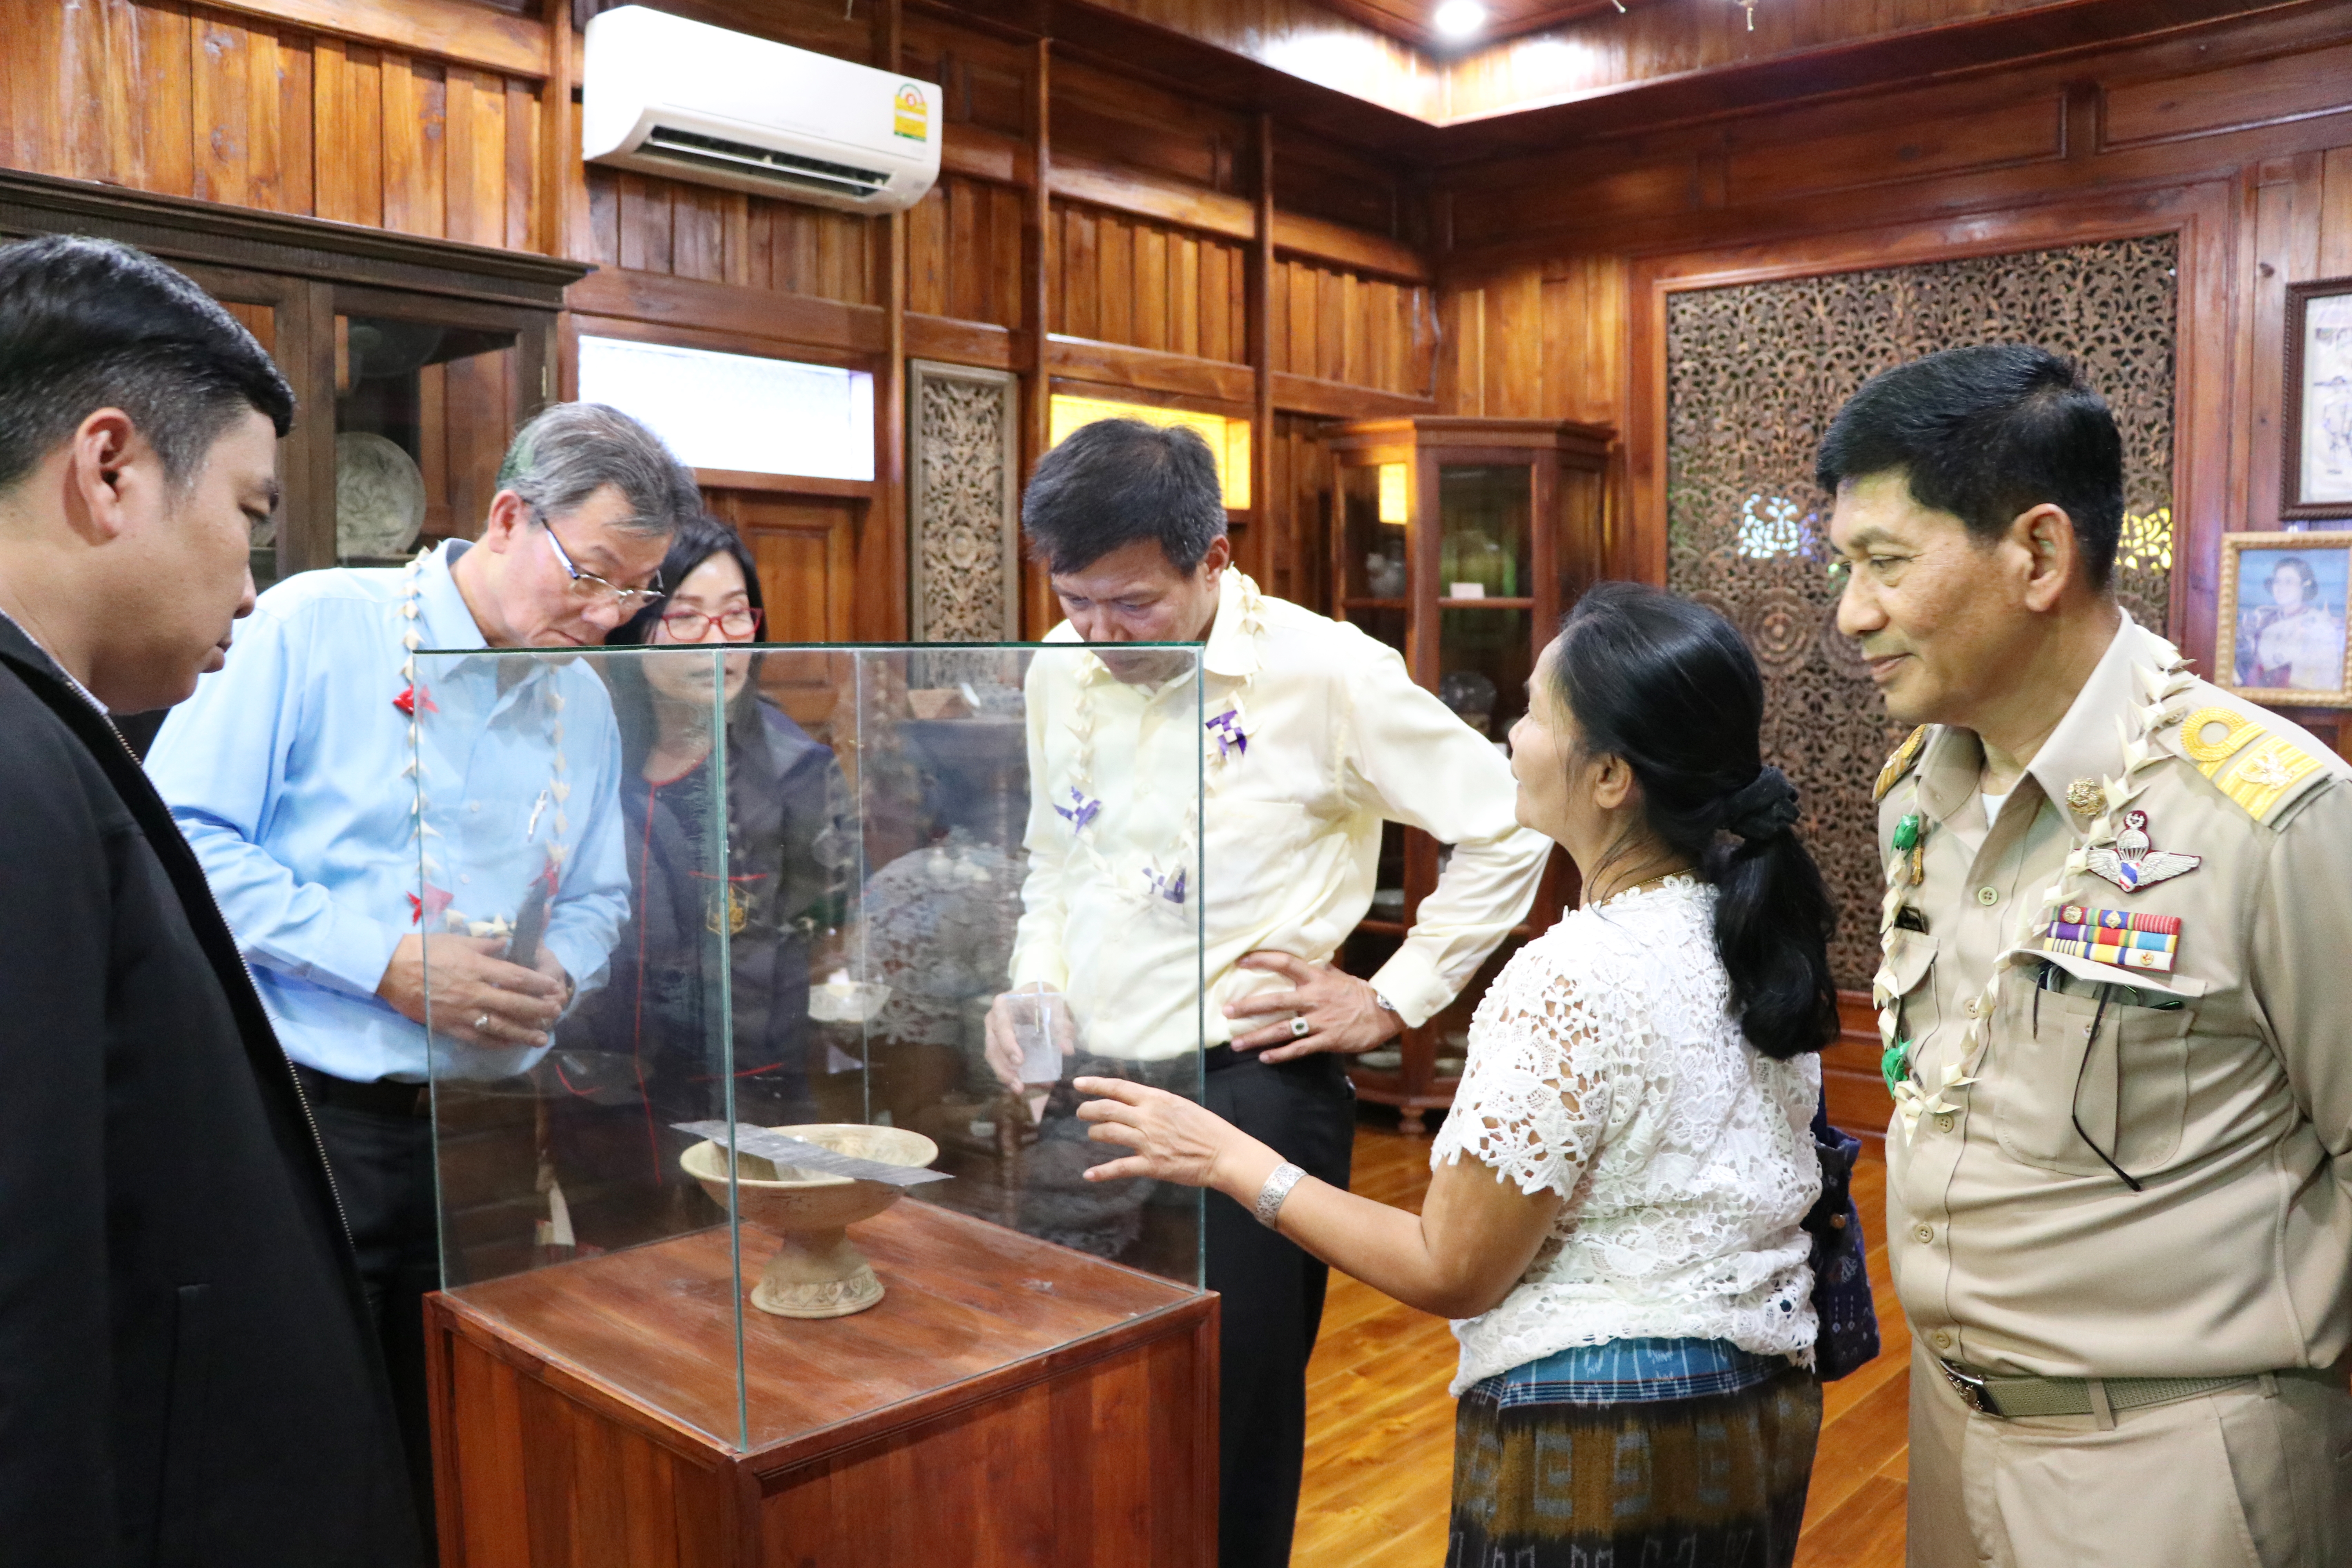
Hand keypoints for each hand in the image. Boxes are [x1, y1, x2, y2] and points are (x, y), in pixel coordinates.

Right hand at [376, 934, 565, 1050]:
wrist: (391, 969)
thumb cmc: (424, 950)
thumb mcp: (458, 940)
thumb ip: (486, 944)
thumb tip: (507, 942)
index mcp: (477, 967)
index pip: (516, 977)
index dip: (537, 984)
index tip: (553, 988)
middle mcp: (474, 992)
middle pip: (513, 1004)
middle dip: (538, 1010)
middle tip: (556, 1013)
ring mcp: (462, 1012)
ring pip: (500, 1026)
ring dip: (524, 1033)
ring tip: (543, 1038)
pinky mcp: (449, 1026)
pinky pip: (478, 1038)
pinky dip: (497, 1042)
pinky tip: (511, 1045)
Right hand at [982, 986, 1076, 1090]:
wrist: (1038, 997)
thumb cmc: (1045, 999)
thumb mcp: (1056, 1007)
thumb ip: (1062, 1026)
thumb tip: (1067, 1049)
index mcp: (1004, 1004)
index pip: (1001, 1025)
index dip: (1008, 1044)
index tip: (1020, 1062)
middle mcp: (993, 1019)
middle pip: (993, 1046)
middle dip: (1004, 1068)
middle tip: (1019, 1085)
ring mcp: (993, 1032)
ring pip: (993, 1057)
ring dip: (1005, 1075)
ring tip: (1021, 1089)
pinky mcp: (998, 1044)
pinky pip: (999, 1060)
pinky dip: (1010, 1074)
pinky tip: (1023, 1085)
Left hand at [1074, 1076, 1274, 1193]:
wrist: (1225, 1154)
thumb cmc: (1208, 1128)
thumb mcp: (1181, 1106)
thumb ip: (1157, 1104)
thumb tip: (1138, 1103)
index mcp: (1157, 1100)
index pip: (1118, 1087)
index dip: (1095, 1085)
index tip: (1078, 1083)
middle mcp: (1148, 1118)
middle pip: (1107, 1109)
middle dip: (1088, 1110)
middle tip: (1081, 1112)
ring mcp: (1147, 1142)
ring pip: (1108, 1133)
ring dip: (1095, 1133)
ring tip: (1092, 1134)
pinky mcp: (1151, 1165)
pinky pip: (1119, 1167)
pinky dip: (1101, 1172)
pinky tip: (1089, 1175)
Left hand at [1224, 951, 1402, 1061]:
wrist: (1384, 1012)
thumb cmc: (1357, 992)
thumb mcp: (1337, 975)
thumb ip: (1318, 969)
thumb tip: (1303, 960)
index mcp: (1316, 978)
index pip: (1285, 963)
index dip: (1262, 960)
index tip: (1241, 961)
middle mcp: (1314, 998)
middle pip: (1276, 1001)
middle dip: (1248, 1007)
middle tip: (1227, 1012)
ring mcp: (1320, 1021)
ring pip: (1283, 1030)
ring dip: (1257, 1037)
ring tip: (1236, 1043)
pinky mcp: (1327, 1040)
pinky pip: (1299, 1048)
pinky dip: (1281, 1054)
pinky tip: (1264, 1058)